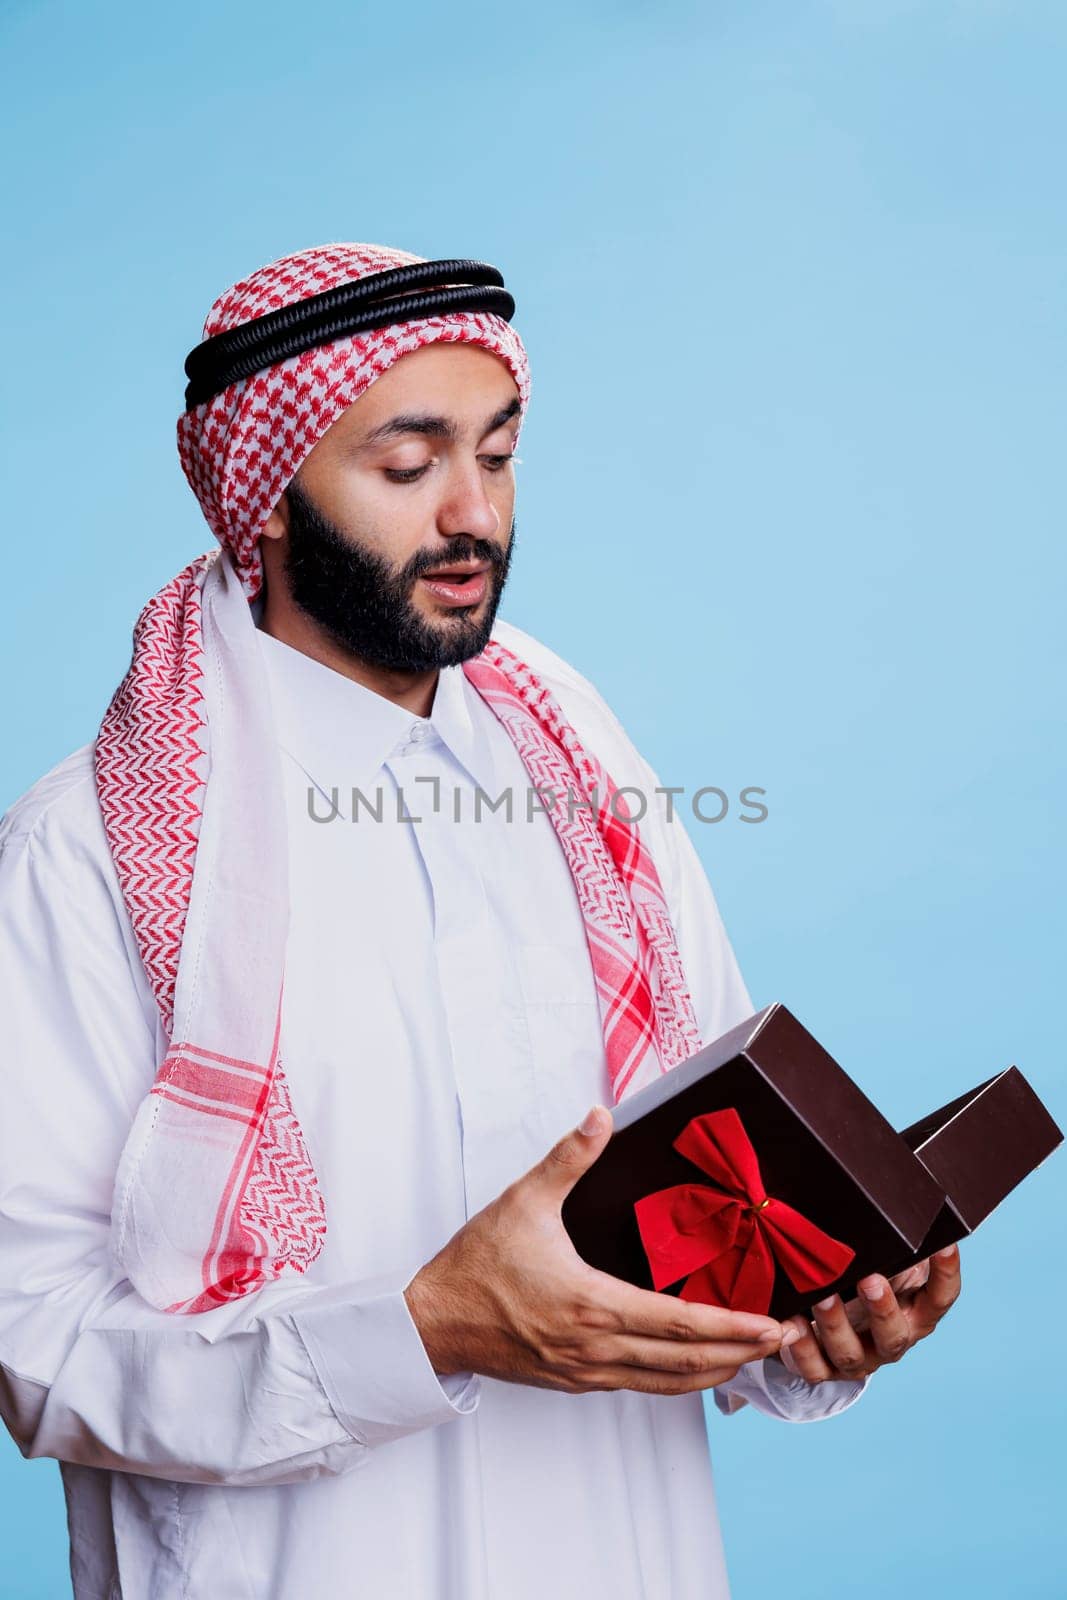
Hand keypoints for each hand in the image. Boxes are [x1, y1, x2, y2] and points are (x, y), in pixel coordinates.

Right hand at [404, 1105, 802, 1396]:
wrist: (435, 1321)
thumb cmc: (477, 1264)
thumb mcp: (523, 1200)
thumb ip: (568, 1157)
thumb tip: (600, 1116)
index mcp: (593, 1305)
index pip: (679, 1323)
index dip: (732, 1326)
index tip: (769, 1323)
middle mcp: (596, 1348)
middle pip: (686, 1363)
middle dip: (741, 1354)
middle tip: (782, 1343)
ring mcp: (586, 1371)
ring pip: (667, 1384)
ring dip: (716, 1373)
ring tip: (752, 1358)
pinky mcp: (575, 1381)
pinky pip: (640, 1386)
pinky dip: (677, 1380)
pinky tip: (693, 1367)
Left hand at [774, 1246, 961, 1383]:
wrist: (829, 1325)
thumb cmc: (861, 1279)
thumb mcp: (882, 1260)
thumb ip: (890, 1242)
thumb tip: (895, 1202)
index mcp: (915, 1312)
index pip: (941, 1297)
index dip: (946, 1273)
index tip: (945, 1244)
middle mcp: (891, 1340)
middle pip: (894, 1334)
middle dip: (882, 1309)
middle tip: (870, 1279)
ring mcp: (859, 1359)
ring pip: (851, 1353)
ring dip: (836, 1325)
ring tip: (823, 1297)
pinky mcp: (825, 1369)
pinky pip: (814, 1369)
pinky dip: (801, 1349)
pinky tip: (791, 1324)